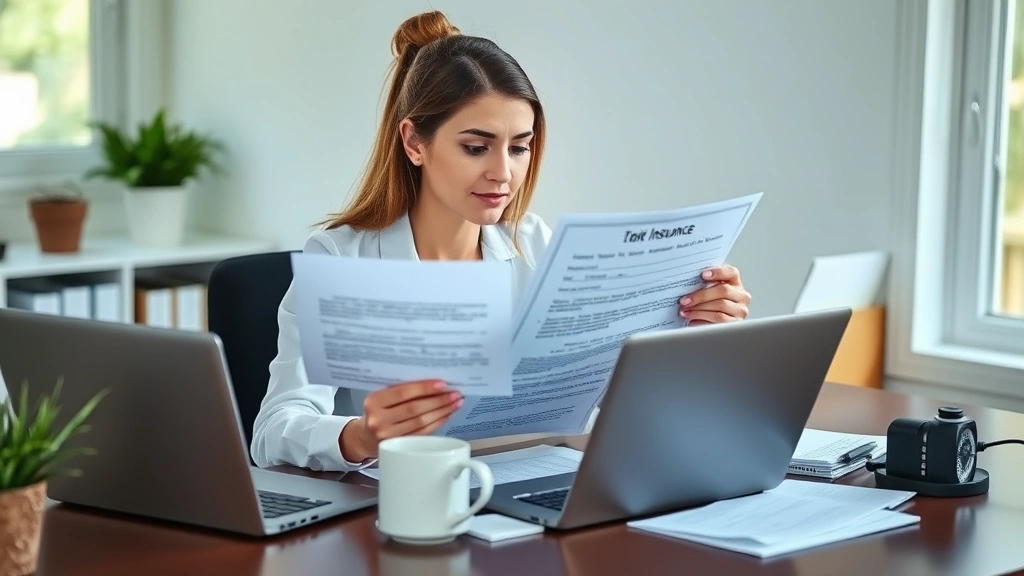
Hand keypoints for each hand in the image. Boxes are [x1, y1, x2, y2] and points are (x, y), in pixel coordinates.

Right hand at [339, 380, 462, 460]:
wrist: (363, 437)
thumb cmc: (377, 411)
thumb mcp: (380, 398)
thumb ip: (401, 391)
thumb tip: (435, 384)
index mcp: (373, 402)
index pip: (402, 393)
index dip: (423, 388)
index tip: (442, 384)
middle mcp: (378, 420)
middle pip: (414, 409)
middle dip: (438, 401)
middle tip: (455, 394)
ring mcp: (388, 436)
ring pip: (420, 422)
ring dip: (441, 412)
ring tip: (455, 403)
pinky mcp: (398, 447)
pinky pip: (422, 433)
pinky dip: (436, 423)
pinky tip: (446, 415)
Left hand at [678, 264, 750, 325]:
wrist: (716, 325)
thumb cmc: (709, 304)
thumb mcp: (708, 291)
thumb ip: (703, 284)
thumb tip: (687, 282)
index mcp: (734, 282)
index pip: (731, 272)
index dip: (718, 272)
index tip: (703, 274)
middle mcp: (741, 295)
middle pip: (723, 290)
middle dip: (701, 296)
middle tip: (684, 300)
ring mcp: (741, 310)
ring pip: (720, 306)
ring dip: (699, 309)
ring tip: (685, 311)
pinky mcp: (736, 323)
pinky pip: (719, 320)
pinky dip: (703, 319)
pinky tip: (692, 320)